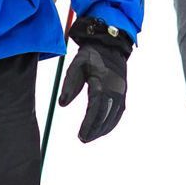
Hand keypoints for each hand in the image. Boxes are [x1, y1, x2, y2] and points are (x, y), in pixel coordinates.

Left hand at [58, 16, 132, 142]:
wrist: (109, 45)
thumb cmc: (90, 55)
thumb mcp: (76, 65)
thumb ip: (69, 84)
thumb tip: (62, 104)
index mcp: (103, 83)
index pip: (96, 108)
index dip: (89, 124)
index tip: (81, 135)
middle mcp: (116, 89)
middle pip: (106, 115)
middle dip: (95, 130)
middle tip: (83, 139)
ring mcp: (122, 92)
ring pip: (114, 115)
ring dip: (103, 128)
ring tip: (90, 137)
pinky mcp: (123, 92)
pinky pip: (119, 112)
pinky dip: (111, 122)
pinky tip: (102, 129)